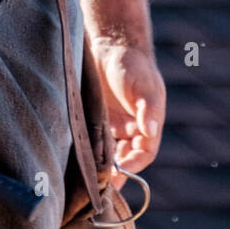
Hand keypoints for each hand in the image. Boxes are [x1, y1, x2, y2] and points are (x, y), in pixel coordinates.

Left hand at [91, 42, 165, 184]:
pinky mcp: (96, 120)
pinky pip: (94, 141)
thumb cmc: (132, 64)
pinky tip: (78, 157)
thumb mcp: (143, 85)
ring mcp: (114, 125)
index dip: (134, 165)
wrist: (110, 44)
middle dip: (115, 172)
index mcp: (148, 123)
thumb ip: (148, 108)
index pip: (145, 153)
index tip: (121, 171)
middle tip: (100, 183)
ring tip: (88, 176)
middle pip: (126, 158)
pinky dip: (89, 151)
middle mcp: (132, 129)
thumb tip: (151, 131)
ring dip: (101, 165)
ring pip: (109, 153)